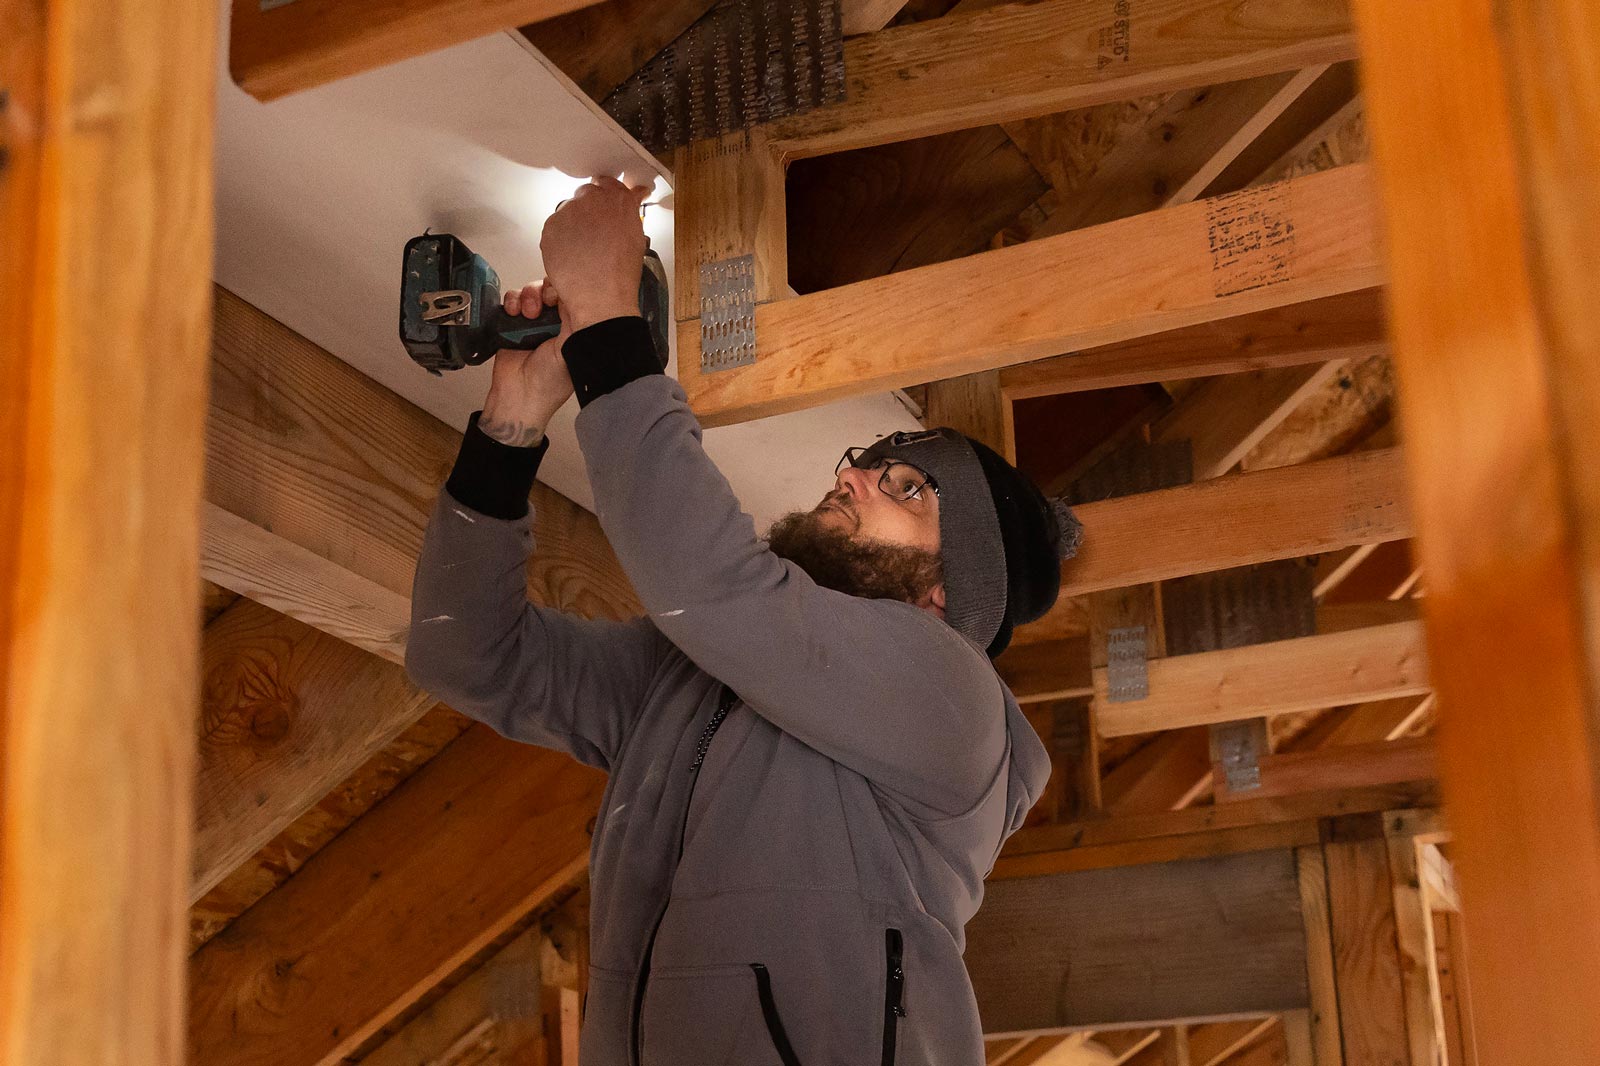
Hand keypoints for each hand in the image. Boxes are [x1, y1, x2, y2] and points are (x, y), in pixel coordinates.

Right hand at [479, 280, 572, 446]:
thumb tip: (578, 295)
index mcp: (574, 328)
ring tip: (527, 315)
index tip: (559, 297)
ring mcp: (534, 322)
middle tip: (544, 304)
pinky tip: (514, 313)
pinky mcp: (513, 323)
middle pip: (552, 288)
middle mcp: (555, 323)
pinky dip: (511, 301)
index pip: (574, 296)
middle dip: (546, 291)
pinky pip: (512, 300)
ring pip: (532, 290)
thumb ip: (575, 320)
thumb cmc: (549, 382)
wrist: (518, 395)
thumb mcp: (570, 347)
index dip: (567, 290)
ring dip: (528, 296)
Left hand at [541, 176, 651, 332]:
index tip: (604, 203)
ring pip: (568, 211)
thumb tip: (630, 203)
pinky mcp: (552, 225)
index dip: (605, 195)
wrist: (599, 295)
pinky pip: (554, 227)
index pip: (607, 183)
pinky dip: (560, 238)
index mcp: (618, 199)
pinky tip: (571, 255)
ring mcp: (570, 210)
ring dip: (574, 225)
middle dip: (588, 211)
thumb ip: (629, 213)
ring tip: (582, 250)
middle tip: (594, 234)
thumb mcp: (636, 237)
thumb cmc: (619, 274)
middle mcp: (593, 199)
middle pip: (585, 195)